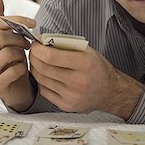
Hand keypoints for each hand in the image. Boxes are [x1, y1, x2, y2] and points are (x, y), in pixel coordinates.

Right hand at [0, 0, 35, 111]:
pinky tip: (21, 69)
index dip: (17, 20)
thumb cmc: (10, 58)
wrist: (15, 86)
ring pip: (7, 54)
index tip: (33, 24)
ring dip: (21, 53)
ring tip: (23, 56)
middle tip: (28, 43)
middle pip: (0, 38)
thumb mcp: (5, 36)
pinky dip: (22, 68)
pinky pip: (13, 71)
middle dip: (19, 38)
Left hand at [29, 43, 143, 118]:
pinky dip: (41, 81)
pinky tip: (46, 75)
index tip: (36, 45)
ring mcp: (71, 95)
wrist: (110, 91)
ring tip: (39, 62)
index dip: (38, 50)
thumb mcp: (87, 50)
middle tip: (35, 52)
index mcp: (84, 64)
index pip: (51, 57)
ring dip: (36, 68)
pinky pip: (44, 91)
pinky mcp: (66, 105)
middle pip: (43, 68)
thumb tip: (43, 39)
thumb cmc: (98, 69)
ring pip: (41, 79)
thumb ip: (66, 43)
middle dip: (34, 57)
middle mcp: (78, 81)